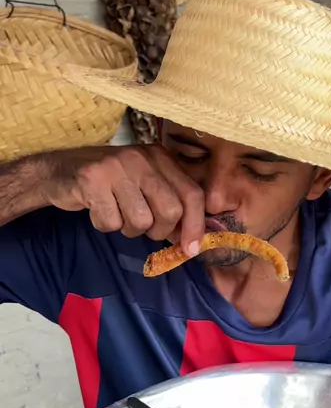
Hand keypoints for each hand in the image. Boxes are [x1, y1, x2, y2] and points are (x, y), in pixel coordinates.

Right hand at [45, 144, 204, 255]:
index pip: (192, 194)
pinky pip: (112, 223)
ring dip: (128, 229)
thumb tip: (191, 241)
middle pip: (171, 211)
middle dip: (159, 231)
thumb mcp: (144, 186)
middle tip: (142, 227)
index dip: (195, 226)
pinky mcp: (92, 180)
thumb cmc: (110, 184)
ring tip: (116, 213)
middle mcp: (142, 157)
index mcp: (160, 157)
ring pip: (141, 221)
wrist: (59, 171)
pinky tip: (97, 209)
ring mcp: (116, 167)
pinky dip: (104, 225)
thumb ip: (170, 206)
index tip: (190, 249)